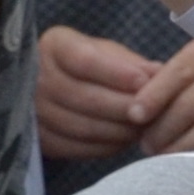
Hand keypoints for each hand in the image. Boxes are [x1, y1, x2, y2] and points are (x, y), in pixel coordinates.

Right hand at [34, 26, 157, 162]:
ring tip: (142, 128)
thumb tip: (160, 75)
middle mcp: (36, 77)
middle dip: (123, 107)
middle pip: (83, 97)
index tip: (145, 83)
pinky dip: (106, 146)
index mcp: (54, 46)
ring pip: (82, 126)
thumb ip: (132, 64)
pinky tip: (124, 141)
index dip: (116, 74)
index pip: (84, 60)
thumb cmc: (90, 65)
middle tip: (151, 113)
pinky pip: (76, 148)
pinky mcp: (39, 139)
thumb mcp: (108, 54)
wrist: (53, 87)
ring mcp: (33, 110)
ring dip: (118, 131)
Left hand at [131, 40, 193, 153]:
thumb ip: (178, 76)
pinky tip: (193, 164)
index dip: (154, 94)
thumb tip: (138, 110)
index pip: (181, 71)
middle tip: (146, 145)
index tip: (134, 115)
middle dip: (163, 128)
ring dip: (180, 147)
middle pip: (191, 103)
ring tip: (163, 157)